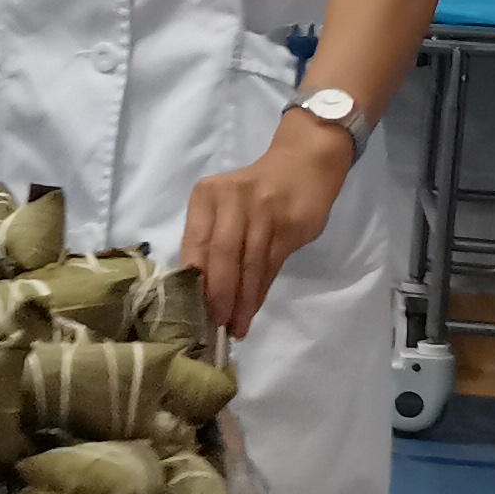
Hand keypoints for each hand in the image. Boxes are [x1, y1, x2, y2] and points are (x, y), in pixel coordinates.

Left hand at [178, 112, 353, 338]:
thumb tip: (198, 292)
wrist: (302, 167)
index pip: (195, 243)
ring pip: (249, 264)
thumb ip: (211, 242)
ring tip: (236, 327)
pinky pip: (270, 266)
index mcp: (207, 196)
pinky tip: (252, 309)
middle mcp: (233, 200)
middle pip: (222, 255)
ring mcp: (264, 211)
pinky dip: (260, 292)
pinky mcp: (290, 225)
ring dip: (242, 301)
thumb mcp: (224, 208)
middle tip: (216, 326)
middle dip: (219, 295)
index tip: (191, 311)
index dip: (195, 280)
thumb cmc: (254, 194)